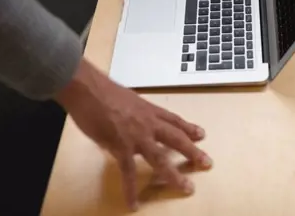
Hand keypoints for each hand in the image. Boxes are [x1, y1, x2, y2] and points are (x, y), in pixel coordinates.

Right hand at [55, 58, 211, 210]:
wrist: (88, 90)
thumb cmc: (102, 90)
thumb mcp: (126, 98)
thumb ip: (133, 111)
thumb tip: (130, 119)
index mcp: (149, 110)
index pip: (174, 120)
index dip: (188, 128)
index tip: (201, 134)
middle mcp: (148, 123)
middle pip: (176, 139)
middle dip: (193, 152)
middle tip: (207, 162)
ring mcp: (136, 137)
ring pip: (160, 158)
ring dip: (174, 175)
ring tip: (187, 187)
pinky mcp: (121, 147)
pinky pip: (128, 172)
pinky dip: (131, 190)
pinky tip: (134, 204)